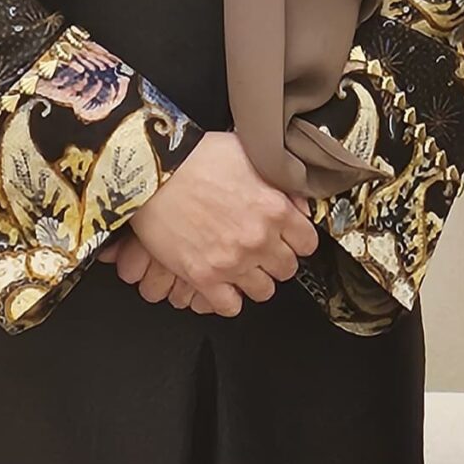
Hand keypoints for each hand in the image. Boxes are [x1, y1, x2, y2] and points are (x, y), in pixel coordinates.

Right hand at [105, 129, 317, 315]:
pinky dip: (229, 299)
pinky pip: (230, 306)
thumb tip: (298, 204)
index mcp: (274, 208)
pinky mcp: (203, 277)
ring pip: (264, 291)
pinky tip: (225, 285)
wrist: (154, 172)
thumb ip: (281, 184)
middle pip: (287, 268)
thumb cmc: (197, 158)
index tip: (289, 239)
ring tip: (244, 267)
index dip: (298, 240)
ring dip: (256, 279)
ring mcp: (232, 262)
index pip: (308, 243)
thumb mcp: (251, 156)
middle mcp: (258, 239)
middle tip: (263, 251)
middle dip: (277, 259)